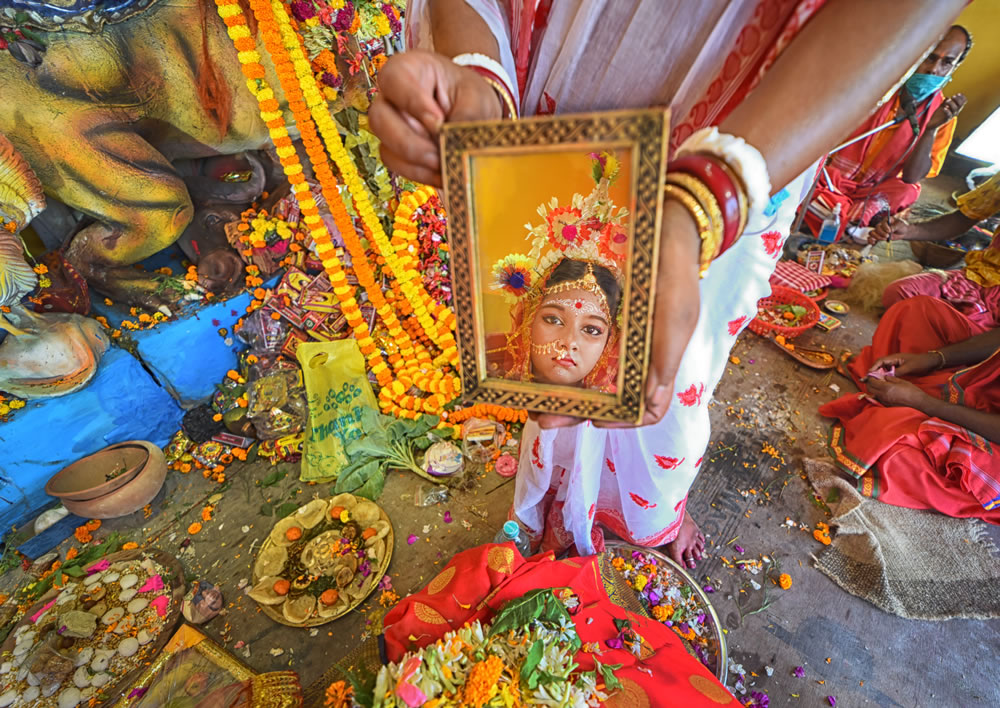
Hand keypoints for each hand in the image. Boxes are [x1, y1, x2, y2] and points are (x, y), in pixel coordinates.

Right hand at [368, 50, 503, 186]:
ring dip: (415, 163)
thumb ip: (467, 116)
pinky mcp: (395, 150)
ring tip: (443, 166)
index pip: (395, 79)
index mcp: (407, 69)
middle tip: (438, 155)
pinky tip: (442, 174)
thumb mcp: (476, 98)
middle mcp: (390, 96)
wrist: (471, 111)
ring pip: (386, 147)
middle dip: (409, 143)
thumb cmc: (469, 95)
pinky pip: (397, 165)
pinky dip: (420, 174)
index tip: (437, 121)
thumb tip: (453, 144)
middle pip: (380, 118)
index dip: (413, 102)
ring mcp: (389, 125)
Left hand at [536, 199, 700, 429]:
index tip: (594, 422)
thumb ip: (665, 357)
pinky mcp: (594, 320)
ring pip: (584, 377)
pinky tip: (529, 362)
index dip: (622, 423)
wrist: (662, 228)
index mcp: (656, 363)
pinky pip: (572, 345)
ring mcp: (611, 340)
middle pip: (603, 398)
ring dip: (559, 392)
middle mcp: (631, 358)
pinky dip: (552, 357)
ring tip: (530, 398)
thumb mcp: (677, 314)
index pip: (644, 409)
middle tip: (542, 417)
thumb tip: (649, 402)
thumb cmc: (675, 273)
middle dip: (573, 411)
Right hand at [865, 351, 940, 378]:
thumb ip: (897, 372)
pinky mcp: (898, 367)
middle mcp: (893, 359)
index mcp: (894, 357)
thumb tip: (886, 378)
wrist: (930, 362)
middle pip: (880, 364)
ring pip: (883, 368)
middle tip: (868, 379)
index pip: (880, 361)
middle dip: (873, 371)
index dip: (873, 367)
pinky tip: (883, 381)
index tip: (868, 374)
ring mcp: (896, 363)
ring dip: (878, 374)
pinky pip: (888, 371)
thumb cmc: (920, 363)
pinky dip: (884, 375)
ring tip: (874, 381)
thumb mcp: (909, 368)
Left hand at [865, 376, 930, 409]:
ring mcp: (884, 401)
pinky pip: (878, 399)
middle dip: (869, 383)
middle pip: (870, 388)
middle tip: (873, 379)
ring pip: (873, 394)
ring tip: (878, 385)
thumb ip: (890, 378)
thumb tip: (884, 377)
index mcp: (886, 387)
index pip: (872, 382)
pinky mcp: (886, 405)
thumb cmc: (911, 390)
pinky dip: (877, 394)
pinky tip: (882, 392)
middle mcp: (883, 395)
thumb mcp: (900, 381)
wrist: (917, 402)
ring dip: (873, 389)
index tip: (872, 375)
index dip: (870, 377)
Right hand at [868, 215, 909, 243]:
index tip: (889, 231)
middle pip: (876, 228)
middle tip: (887, 236)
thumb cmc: (901, 227)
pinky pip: (870, 238)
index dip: (884, 227)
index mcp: (886, 220)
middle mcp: (881, 224)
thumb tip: (889, 230)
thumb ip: (894, 226)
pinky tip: (874, 243)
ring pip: (872, 233)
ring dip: (877, 237)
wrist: (903, 233)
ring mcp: (879, 231)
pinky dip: (870, 241)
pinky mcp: (878, 236)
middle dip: (881, 233)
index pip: (882, 223)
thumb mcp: (900, 225)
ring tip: (884, 239)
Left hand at [927, 93, 966, 130]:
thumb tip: (948, 97)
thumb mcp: (941, 107)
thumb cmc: (938, 115)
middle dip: (958, 99)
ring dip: (951, 103)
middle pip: (960, 105)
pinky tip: (944, 108)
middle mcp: (955, 112)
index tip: (958, 94)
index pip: (963, 102)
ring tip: (947, 101)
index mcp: (955, 108)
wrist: (932, 123)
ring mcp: (951, 116)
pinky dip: (947, 111)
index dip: (962, 97)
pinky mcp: (946, 120)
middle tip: (953, 96)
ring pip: (955, 109)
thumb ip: (945, 102)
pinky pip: (949, 115)